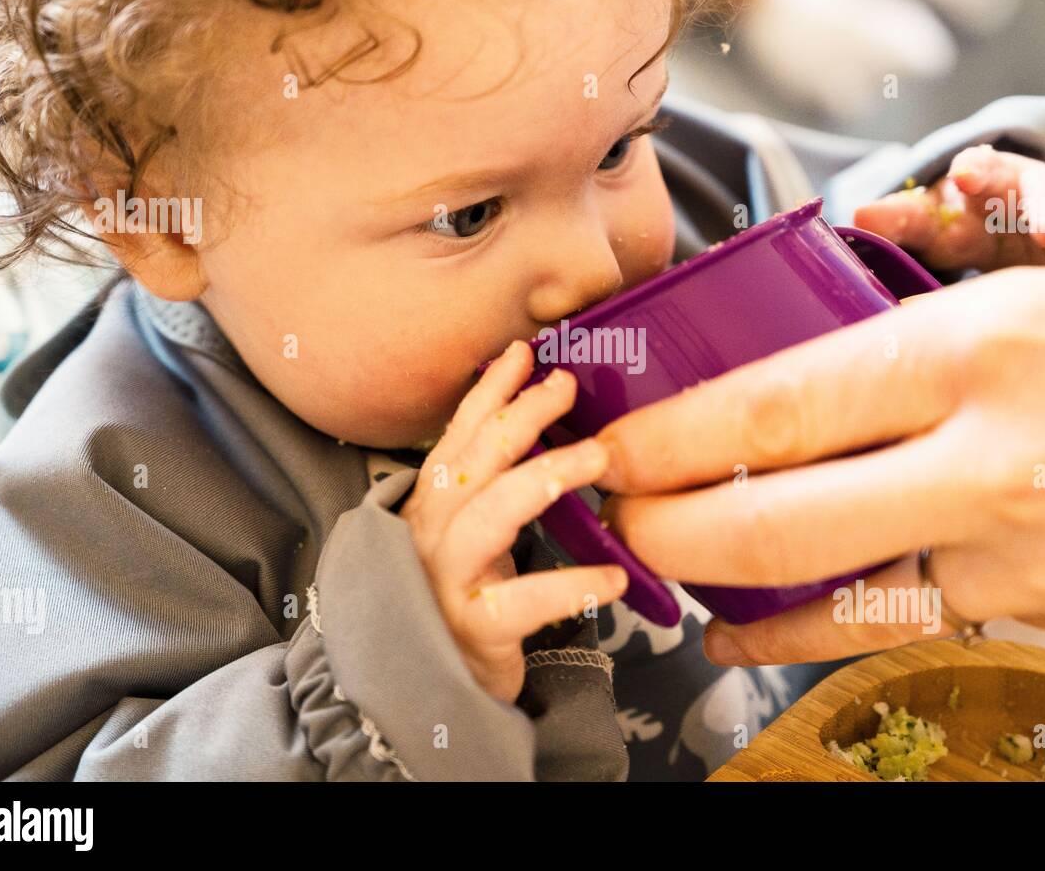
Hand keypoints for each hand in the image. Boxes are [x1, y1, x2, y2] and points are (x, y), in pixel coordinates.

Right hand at [401, 340, 627, 702]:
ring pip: (491, 515)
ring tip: (598, 459)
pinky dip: (571, 585)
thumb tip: (547, 425)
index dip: (490, 391)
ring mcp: (447, 581)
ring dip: (544, 478)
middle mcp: (430, 535)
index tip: (525, 352)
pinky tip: (613, 577)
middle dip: (522, 415)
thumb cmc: (468, 599)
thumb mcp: (473, 534)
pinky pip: (522, 602)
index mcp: (434, 506)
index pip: (459, 435)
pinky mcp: (474, 631)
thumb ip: (496, 485)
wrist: (431, 692)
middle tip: (568, 386)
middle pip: (474, 461)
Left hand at [594, 263, 1044, 663]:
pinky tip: (761, 631)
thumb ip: (893, 342)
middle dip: (668, 527)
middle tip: (618, 513)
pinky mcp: (1042, 614)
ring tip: (672, 577)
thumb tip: (776, 381)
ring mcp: (1015, 554)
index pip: (778, 403)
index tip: (614, 445)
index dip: (671, 435)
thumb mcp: (1017, 299)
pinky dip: (813, 633)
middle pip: (778, 518)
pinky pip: (899, 628)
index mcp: (971, 350)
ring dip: (729, 592)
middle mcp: (985, 459)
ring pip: (833, 597)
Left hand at [854, 144, 1044, 269]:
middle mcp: (1035, 193)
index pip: (979, 169)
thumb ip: (901, 222)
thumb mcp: (935, 223)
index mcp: (987, 181)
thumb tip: (857, 216)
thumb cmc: (968, 223)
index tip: (967, 177)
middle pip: (1042, 193)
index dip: (974, 171)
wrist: (1013, 226)